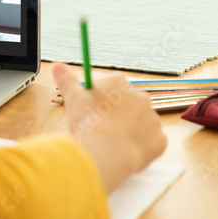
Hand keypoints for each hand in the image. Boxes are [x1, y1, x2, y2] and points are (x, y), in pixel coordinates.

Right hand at [51, 63, 166, 193]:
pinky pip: (150, 142)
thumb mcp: (72, 98)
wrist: (106, 153)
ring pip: (139, 123)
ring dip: (129, 131)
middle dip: (117, 115)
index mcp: (119, 83)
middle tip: (101, 128)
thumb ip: (66, 80)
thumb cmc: (88, 123)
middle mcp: (141, 97)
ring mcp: (153, 119)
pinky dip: (139, 147)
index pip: (111, 88)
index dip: (100, 101)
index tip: (92, 112)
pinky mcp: (160, 140)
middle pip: (127, 104)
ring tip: (111, 143)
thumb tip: (57, 65)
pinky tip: (124, 152)